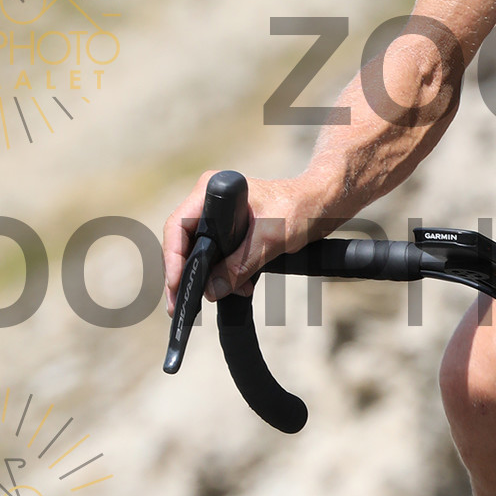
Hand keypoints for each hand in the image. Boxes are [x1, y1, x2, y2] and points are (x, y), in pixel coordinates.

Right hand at [162, 173, 330, 312]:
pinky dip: (222, 275)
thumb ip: (239, 265)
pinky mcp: (231, 232)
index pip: (178, 226)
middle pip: (182, 242)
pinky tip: (231, 290)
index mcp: (211, 191)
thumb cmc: (300, 208)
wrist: (323, 204)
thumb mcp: (268, 240)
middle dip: (183, 274)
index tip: (175, 284)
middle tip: (178, 305)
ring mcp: (219, 217)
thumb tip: (211, 290)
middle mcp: (209, 202)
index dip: (172, 258)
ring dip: (203, 278)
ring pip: (198, 252)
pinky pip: (217, 256)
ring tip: (205, 301)